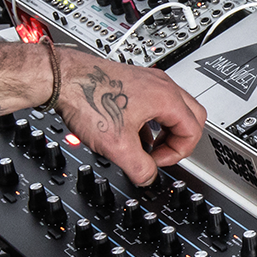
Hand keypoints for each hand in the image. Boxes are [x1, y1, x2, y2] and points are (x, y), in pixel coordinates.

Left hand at [54, 48, 207, 185]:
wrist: (63, 78)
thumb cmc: (88, 98)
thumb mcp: (118, 147)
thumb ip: (140, 168)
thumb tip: (146, 178)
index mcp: (166, 98)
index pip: (193, 131)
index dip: (177, 154)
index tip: (155, 162)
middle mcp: (161, 85)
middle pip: (192, 116)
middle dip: (179, 141)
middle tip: (160, 155)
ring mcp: (148, 80)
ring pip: (174, 108)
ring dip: (166, 131)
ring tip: (145, 145)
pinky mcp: (134, 80)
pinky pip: (156, 102)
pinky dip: (152, 120)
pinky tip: (131, 132)